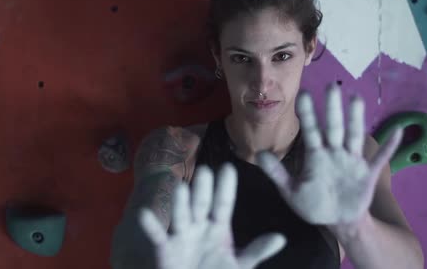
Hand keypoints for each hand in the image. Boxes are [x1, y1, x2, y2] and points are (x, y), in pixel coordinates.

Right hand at [139, 163, 285, 268]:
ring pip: (181, 215)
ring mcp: (182, 235)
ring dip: (180, 202)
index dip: (226, 187)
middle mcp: (199, 225)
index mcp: (219, 226)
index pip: (224, 203)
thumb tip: (281, 238)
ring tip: (181, 186)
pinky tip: (145, 213)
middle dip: (203, 189)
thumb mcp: (240, 265)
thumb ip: (257, 251)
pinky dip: (151, 225)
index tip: (229, 168)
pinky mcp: (165, 248)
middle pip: (202, 204)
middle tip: (205, 170)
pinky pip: (157, 236)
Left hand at [256, 83, 402, 226]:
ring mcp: (351, 161)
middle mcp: (334, 153)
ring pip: (354, 136)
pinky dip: (388, 146)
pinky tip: (396, 130)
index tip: (303, 94)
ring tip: (356, 99)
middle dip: (332, 109)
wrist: (336, 221)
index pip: (311, 131)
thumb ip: (276, 173)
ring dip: (356, 119)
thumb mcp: (291, 191)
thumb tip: (259, 153)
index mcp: (315, 156)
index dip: (308, 114)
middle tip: (331, 87)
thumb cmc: (313, 204)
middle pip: (333, 128)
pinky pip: (379, 158)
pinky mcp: (366, 174)